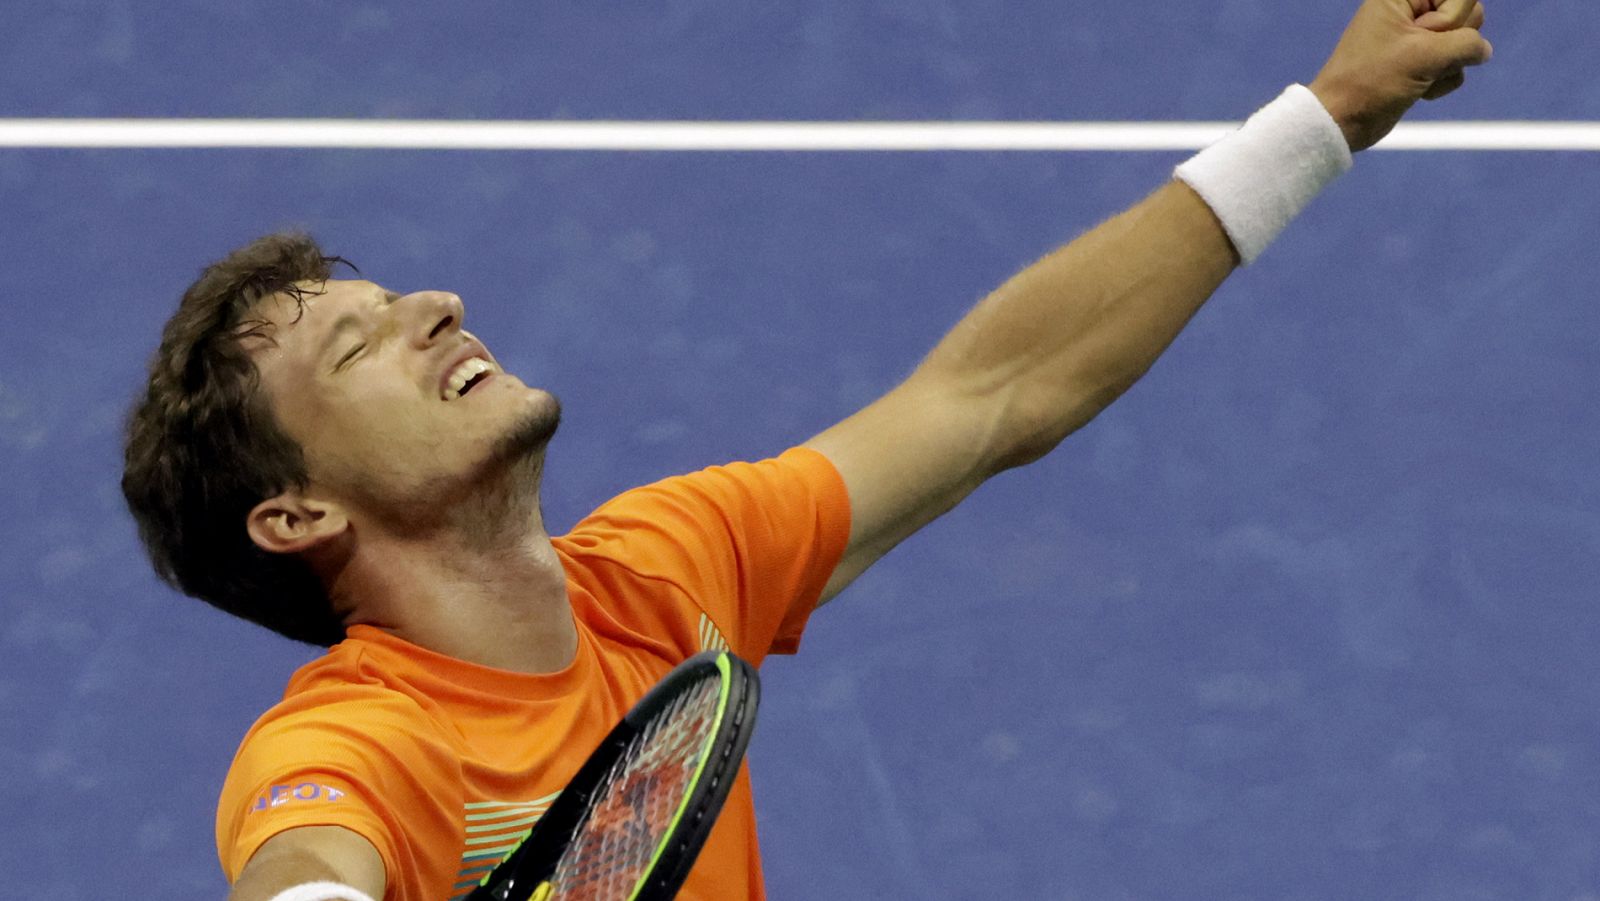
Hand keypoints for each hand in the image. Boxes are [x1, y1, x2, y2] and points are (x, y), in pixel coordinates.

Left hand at [1309, 0, 1492, 151]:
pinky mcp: (1420, 65)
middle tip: (1417, 57)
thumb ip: (1466, 43)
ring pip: (1464, 42)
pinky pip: (1455, 65)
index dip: (1450, 17)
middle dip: (1451, 42)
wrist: (1342, 121)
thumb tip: (1484, 50)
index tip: (1425, 33)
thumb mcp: (1426, 55)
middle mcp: (1410, 13)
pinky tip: (1418, 91)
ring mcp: (1417, 40)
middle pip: (1469, 14)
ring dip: (1447, 66)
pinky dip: (1441, 82)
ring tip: (1416, 77)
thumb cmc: (1373, 81)